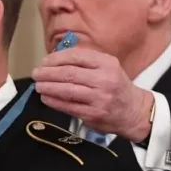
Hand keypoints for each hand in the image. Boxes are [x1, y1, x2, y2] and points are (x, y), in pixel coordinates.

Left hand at [32, 48, 154, 142]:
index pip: (76, 56)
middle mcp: (105, 80)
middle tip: (36, 74)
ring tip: (38, 85)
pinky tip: (46, 98)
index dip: (56, 58)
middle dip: (48, 73)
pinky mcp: (94, 114)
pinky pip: (69, 107)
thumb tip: (54, 60)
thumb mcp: (108, 67)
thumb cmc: (116, 86)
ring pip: (67, 91)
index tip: (44, 62)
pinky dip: (54, 102)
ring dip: (48, 87)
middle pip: (69, 73)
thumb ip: (86, 62)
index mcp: (107, 63)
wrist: (134, 111)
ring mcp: (99, 98)